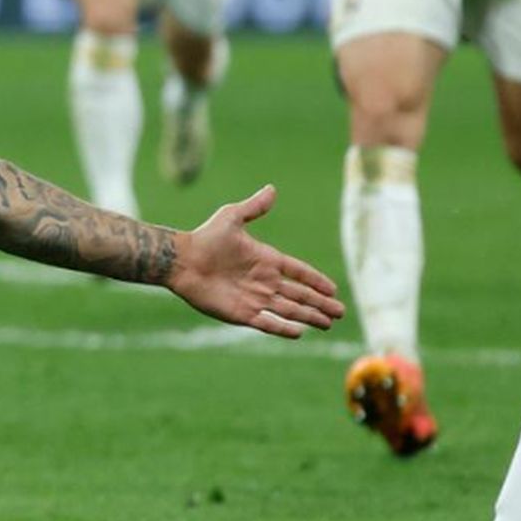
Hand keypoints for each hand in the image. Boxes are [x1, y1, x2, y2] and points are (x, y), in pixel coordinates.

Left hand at [167, 185, 343, 338]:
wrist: (180, 260)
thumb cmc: (205, 238)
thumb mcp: (231, 218)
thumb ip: (253, 207)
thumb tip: (272, 188)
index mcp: (266, 260)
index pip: (298, 272)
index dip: (316, 280)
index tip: (333, 288)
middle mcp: (263, 281)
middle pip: (299, 295)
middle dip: (320, 303)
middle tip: (340, 312)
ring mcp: (253, 298)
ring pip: (288, 310)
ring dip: (308, 316)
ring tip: (327, 323)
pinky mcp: (240, 313)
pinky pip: (267, 322)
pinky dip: (282, 328)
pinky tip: (299, 332)